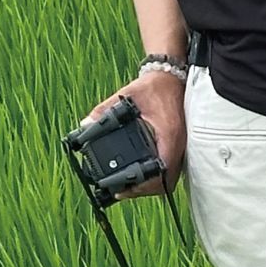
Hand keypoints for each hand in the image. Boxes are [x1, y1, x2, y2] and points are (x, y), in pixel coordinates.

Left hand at [80, 70, 186, 199]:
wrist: (172, 76)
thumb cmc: (153, 87)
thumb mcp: (127, 96)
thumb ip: (104, 110)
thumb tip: (84, 124)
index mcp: (169, 134)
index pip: (162, 170)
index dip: (144, 185)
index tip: (125, 188)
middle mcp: (178, 143)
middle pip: (166, 181)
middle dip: (145, 190)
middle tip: (123, 190)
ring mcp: (181, 145)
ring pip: (170, 177)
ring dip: (152, 185)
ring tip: (130, 186)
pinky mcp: (178, 144)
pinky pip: (170, 168)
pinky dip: (157, 175)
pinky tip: (143, 173)